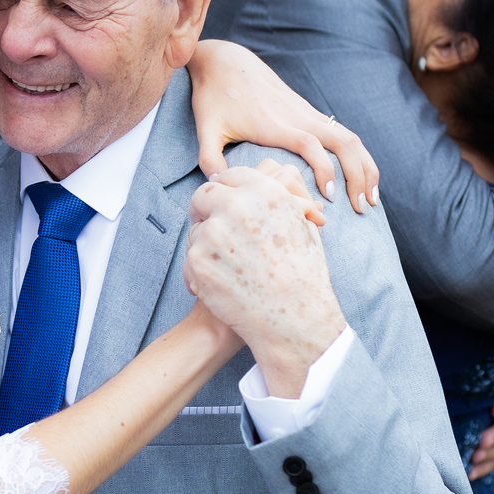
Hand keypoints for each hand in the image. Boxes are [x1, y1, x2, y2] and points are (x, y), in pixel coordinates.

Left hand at [184, 164, 345, 398]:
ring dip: (206, 243)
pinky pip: (189, 256)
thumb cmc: (304, 275)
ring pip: (195, 228)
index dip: (228, 190)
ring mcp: (213, 232)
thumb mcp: (302, 226)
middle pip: (204, 194)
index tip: (225, 202)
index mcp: (265, 191)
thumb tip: (266, 184)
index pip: (231, 176)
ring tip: (230, 266)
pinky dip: (200, 270)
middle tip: (214, 227)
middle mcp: (236, 205)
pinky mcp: (197, 259)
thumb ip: (280, 200)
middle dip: (207, 209)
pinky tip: (222, 283)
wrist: (294, 318)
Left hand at [188, 39, 379, 212]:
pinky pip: (342, 133)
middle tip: (363, 208)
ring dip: (365, 166)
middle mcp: (297, 116)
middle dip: (359, 174)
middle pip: (343, 141)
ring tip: (371, 197)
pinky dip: (357, 155)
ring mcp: (306, 112)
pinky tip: (360, 177)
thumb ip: (209, 158)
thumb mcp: (205, 128)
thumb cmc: (213, 96)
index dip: (324, 169)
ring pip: (349, 137)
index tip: (329, 196)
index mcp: (274, 123)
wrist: (226, 61)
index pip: (310, 145)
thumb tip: (217, 187)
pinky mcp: (307, 111)